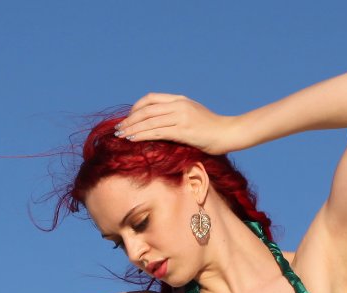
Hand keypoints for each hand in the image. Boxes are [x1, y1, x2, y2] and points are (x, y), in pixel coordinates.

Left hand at [115, 93, 233, 154]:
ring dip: (132, 129)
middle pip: (146, 110)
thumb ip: (176, 115)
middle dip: (129, 120)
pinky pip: (157, 132)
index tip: (128, 118)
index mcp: (179, 99)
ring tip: (120, 136)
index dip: (136, 108)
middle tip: (118, 129)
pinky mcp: (183, 130)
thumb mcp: (192, 115)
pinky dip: (142, 135)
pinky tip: (132, 140)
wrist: (228, 133)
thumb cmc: (211, 129)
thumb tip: (158, 124)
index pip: (151, 98)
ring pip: (149, 121)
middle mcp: (178, 105)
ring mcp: (181, 117)